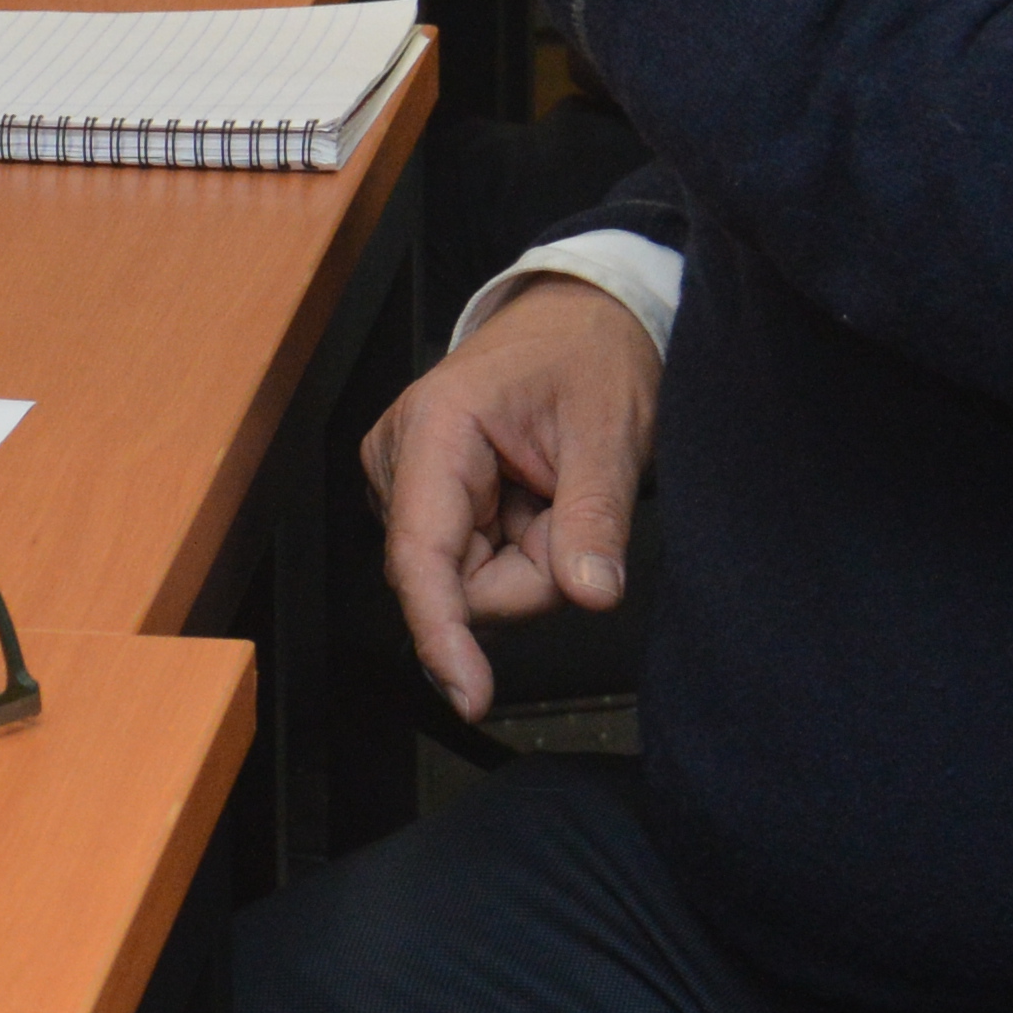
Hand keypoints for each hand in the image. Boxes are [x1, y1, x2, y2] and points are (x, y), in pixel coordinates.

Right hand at [364, 279, 657, 722]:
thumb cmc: (587, 356)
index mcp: (437, 428)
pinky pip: (474, 567)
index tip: (470, 693)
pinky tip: (532, 501)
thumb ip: (594, 519)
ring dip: (527, 561)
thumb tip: (590, 593)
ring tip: (555, 493)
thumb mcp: (610, 434)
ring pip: (469, 582)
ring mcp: (406, 481)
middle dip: (529, 571)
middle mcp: (401, 459)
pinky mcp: (423, 499)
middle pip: (457, 581)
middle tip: (575, 509)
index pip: (423, 555)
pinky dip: (518, 551)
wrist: (576, 319)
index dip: (441, 632)